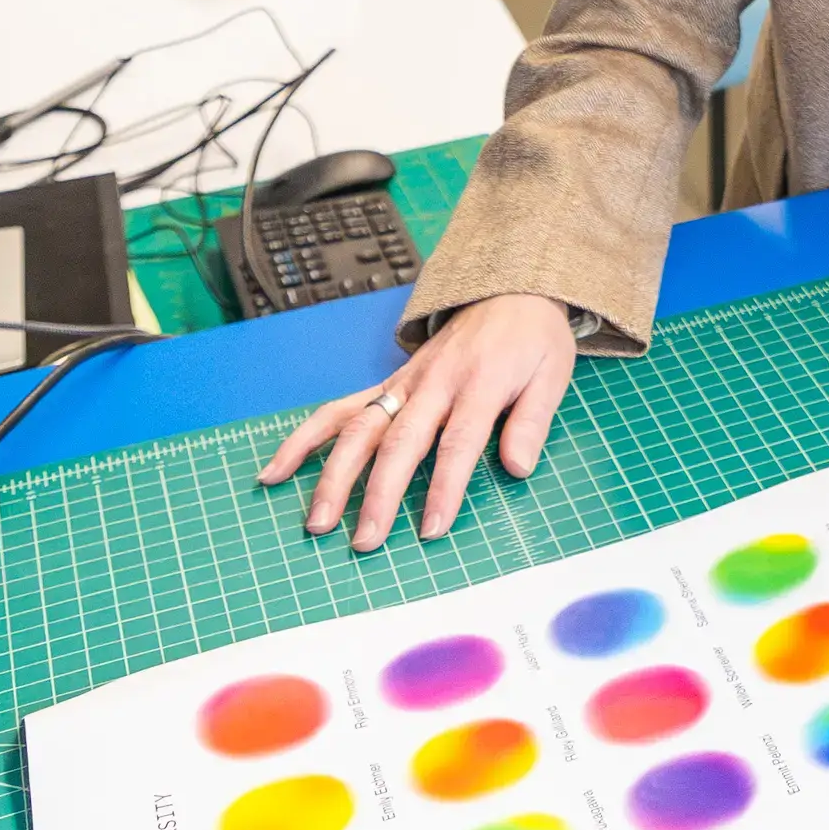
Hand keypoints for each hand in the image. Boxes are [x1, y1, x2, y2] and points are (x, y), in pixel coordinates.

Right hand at [257, 290, 577, 545]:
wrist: (507, 288)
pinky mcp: (386, 385)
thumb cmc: (533, 339)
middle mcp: (433, 383)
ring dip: (333, 475)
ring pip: (357, 428)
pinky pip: (339, 410)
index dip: (444, 487)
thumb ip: (532, 420)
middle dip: (378, 494)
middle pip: (398, 442)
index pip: (457, 442)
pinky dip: (304, 440)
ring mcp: (403, 383)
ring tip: (315, 521)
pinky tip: (276, 471)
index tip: (430, 529)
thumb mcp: (552, 372)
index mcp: (478, 382)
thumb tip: (516, 467)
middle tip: (364, 541)